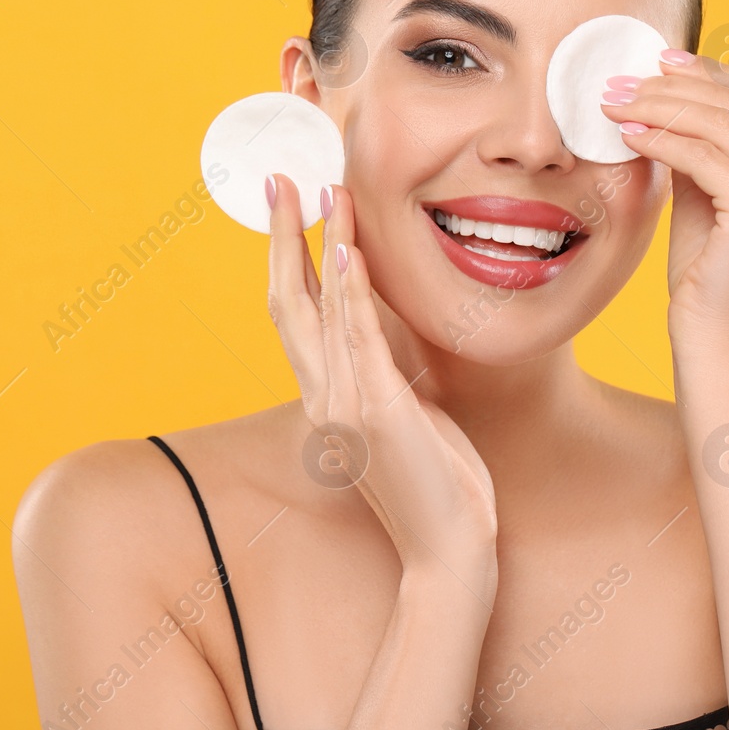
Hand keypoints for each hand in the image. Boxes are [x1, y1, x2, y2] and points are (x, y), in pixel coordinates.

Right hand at [266, 174, 498, 592]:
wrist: (448, 551)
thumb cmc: (434, 485)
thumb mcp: (404, 413)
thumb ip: (384, 368)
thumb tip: (385, 322)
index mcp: (325, 396)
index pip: (295, 311)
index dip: (286, 254)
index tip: (289, 203)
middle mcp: (322, 396)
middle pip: (286, 300)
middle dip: (282, 237)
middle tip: (280, 179)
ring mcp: (344, 406)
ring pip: (317, 310)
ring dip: (320, 245)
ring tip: (324, 192)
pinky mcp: (377, 414)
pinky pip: (358, 341)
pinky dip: (350, 293)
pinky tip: (347, 251)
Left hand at [600, 50, 728, 351]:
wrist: (718, 346)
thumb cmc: (712, 276)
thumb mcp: (714, 195)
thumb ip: (708, 144)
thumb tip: (670, 86)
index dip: (712, 73)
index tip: (658, 64)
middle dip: (675, 85)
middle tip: (620, 81)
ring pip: (721, 123)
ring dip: (659, 106)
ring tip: (613, 105)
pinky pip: (704, 155)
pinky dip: (661, 138)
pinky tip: (628, 136)